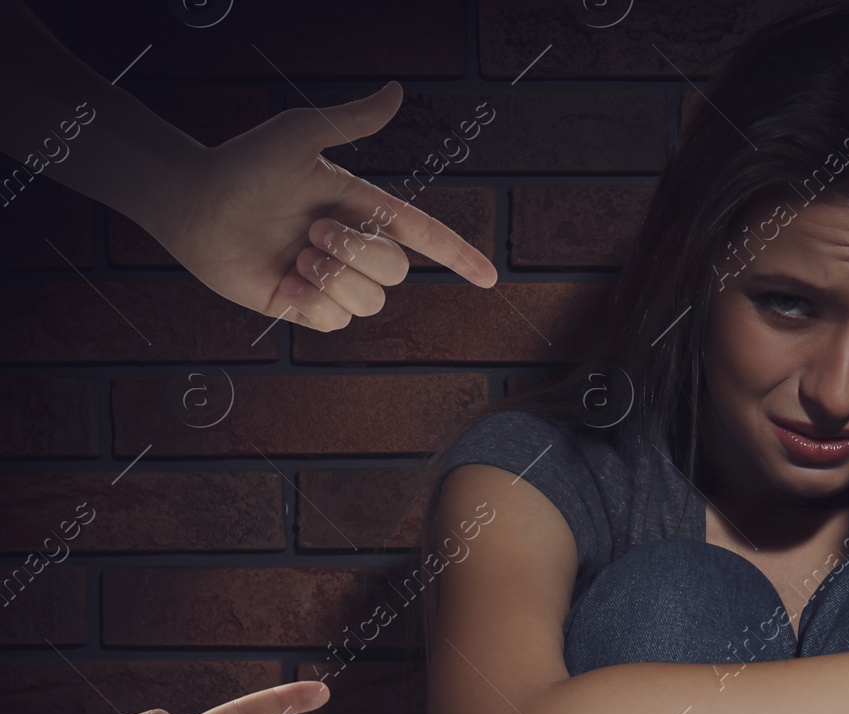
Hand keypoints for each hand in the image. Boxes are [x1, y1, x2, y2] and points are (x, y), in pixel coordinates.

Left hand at [151, 81, 496, 331]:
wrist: (193, 204)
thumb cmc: (243, 163)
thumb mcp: (301, 134)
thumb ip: (352, 119)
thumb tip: (397, 90)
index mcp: (361, 207)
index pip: (424, 235)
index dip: (458, 256)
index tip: (489, 278)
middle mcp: (352, 246)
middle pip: (396, 271)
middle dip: (358, 253)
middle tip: (312, 232)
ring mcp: (329, 280)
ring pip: (371, 302)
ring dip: (333, 278)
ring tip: (295, 257)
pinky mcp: (304, 308)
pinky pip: (335, 323)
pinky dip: (311, 303)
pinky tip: (284, 284)